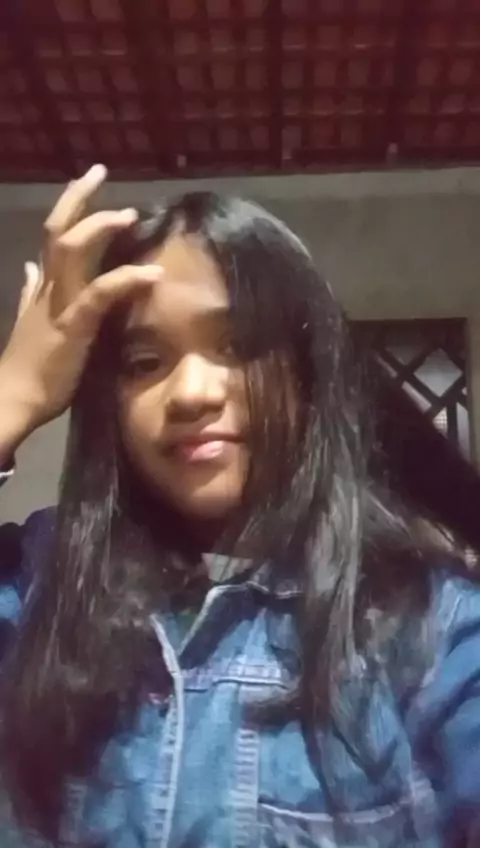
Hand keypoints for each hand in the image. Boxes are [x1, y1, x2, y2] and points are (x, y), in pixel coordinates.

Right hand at [0, 164, 161, 457]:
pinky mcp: (73, 325)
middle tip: (100, 171)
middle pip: (58, 231)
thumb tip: (29, 270)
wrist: (13, 399)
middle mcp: (48, 288)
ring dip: (101, 227)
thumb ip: (32, 292)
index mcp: (43, 288)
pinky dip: (127, 280)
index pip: (53, 236)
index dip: (69, 206)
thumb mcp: (31, 321)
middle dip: (78, 198)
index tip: (88, 183)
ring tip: (128, 214)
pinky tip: (153, 274)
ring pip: (72, 250)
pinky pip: (100, 294)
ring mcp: (58, 304)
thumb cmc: (27, 368)